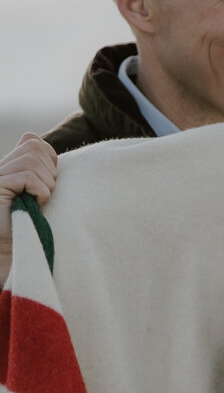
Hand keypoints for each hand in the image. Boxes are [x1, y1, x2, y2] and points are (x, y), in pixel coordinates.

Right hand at [0, 134, 57, 280]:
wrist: (14, 251)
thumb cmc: (32, 225)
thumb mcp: (41, 194)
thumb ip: (42, 172)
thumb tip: (45, 148)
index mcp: (10, 166)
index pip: (32, 141)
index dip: (50, 159)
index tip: (50, 183)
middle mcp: (1, 168)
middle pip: (34, 146)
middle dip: (49, 171)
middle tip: (43, 195)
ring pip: (32, 160)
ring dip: (44, 184)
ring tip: (38, 202)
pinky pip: (27, 176)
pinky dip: (39, 191)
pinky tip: (34, 206)